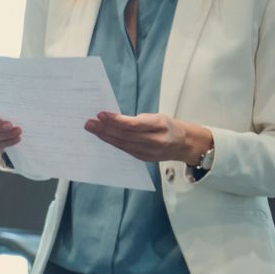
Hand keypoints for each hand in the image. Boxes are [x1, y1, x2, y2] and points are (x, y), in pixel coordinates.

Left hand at [85, 112, 209, 163]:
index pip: (134, 124)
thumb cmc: (168, 127)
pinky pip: (125, 150)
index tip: (101, 114)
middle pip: (126, 135)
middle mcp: (155, 141)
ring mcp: (149, 152)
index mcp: (160, 126)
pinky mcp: (143, 158)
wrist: (184, 144)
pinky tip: (102, 137)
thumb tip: (113, 119)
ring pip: (123, 144)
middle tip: (90, 122)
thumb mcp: (157, 117)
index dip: (116, 120)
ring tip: (92, 128)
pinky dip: (112, 143)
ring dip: (105, 136)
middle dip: (105, 129)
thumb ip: (138, 120)